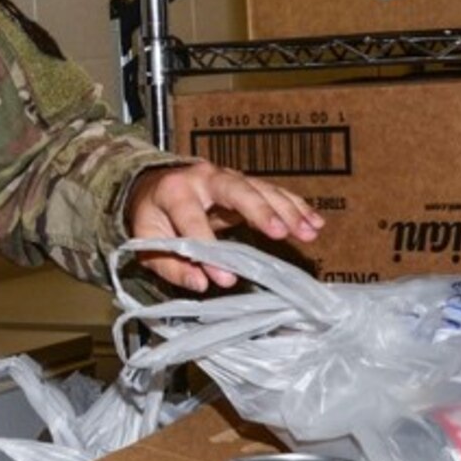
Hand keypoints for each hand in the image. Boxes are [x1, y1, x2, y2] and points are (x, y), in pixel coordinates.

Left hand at [126, 160, 322, 291]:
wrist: (154, 185)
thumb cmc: (153, 217)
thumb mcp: (147, 243)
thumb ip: (171, 265)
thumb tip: (201, 283)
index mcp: (174, 190)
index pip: (192, 220)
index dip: (207, 250)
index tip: (224, 278)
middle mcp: (204, 177)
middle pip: (235, 189)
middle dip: (259, 210)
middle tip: (279, 232)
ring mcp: (227, 178)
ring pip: (261, 189)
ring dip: (287, 210)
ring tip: (308, 231)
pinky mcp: (245, 185)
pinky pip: (273, 192)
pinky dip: (295, 206)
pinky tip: (314, 221)